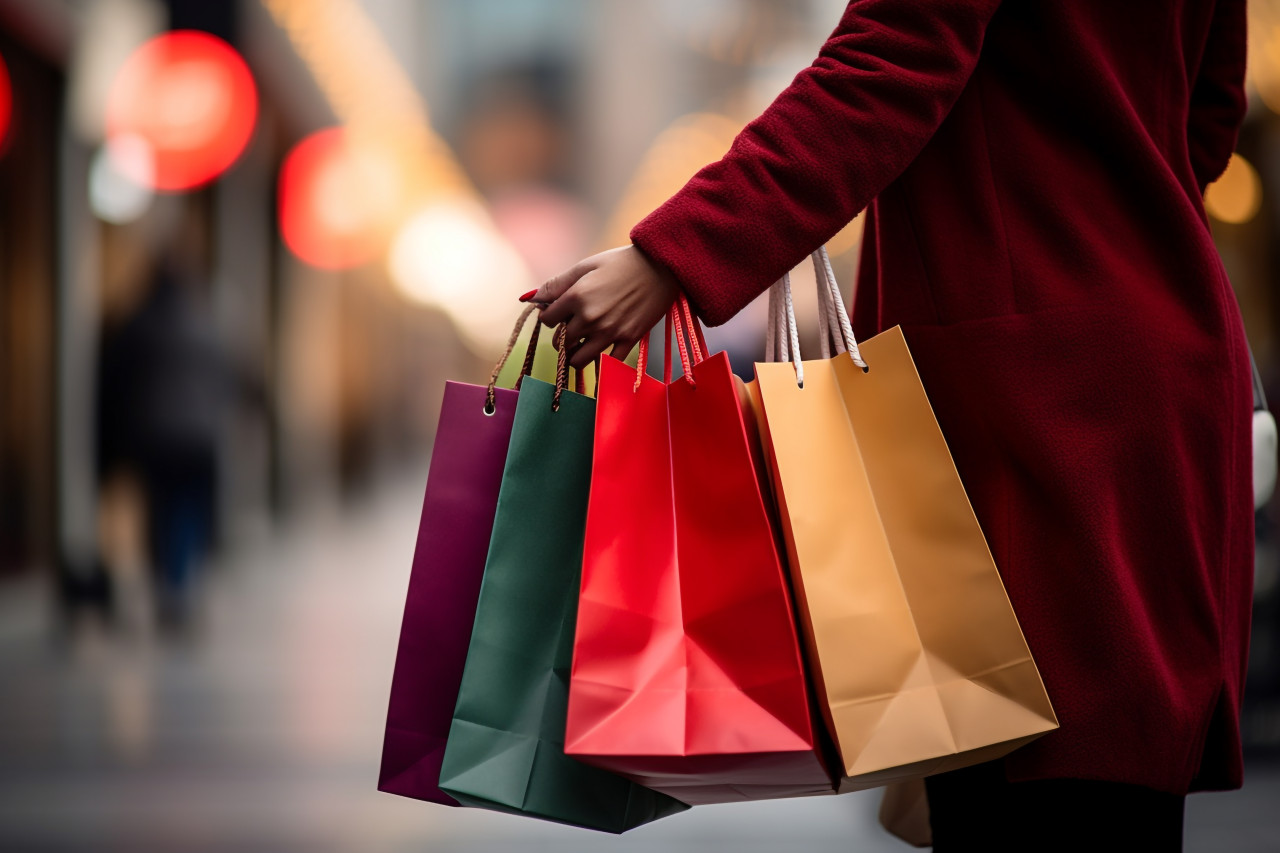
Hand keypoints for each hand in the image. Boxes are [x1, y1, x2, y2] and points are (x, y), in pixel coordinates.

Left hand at [526, 245, 679, 369]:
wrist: (660, 266)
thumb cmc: (620, 263)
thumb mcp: (585, 266)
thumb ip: (557, 284)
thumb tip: (530, 297)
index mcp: (577, 297)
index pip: (548, 320)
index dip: (551, 317)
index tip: (560, 313)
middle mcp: (590, 317)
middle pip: (561, 342)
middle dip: (563, 335)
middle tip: (574, 325)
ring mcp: (610, 331)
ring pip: (578, 360)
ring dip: (576, 354)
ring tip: (583, 343)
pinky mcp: (628, 340)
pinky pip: (607, 364)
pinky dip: (600, 362)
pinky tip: (601, 350)